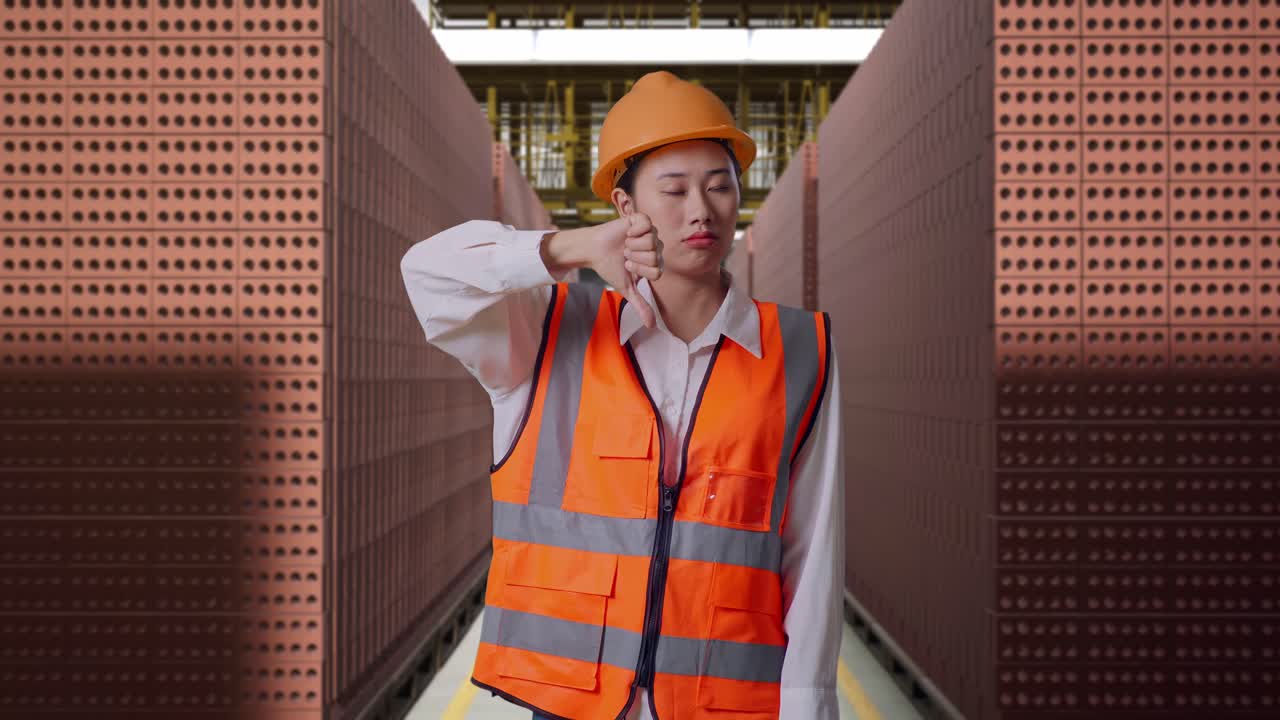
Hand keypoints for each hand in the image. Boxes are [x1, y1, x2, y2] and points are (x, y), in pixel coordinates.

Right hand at [589, 213, 662, 327]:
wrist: (593, 250)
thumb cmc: (610, 267)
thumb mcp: (627, 288)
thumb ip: (641, 305)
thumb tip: (651, 326)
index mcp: (655, 263)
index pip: (657, 271)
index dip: (639, 270)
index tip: (628, 266)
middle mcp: (656, 247)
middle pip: (654, 256)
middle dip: (635, 258)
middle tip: (625, 254)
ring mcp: (650, 233)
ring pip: (651, 241)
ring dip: (632, 245)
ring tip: (625, 244)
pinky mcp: (641, 220)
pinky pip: (646, 224)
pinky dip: (633, 230)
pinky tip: (627, 232)